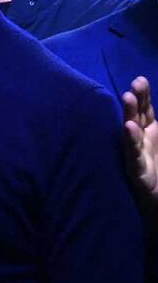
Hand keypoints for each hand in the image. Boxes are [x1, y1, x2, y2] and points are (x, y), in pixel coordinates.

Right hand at [122, 76, 157, 217]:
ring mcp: (136, 156)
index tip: (140, 80)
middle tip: (133, 86)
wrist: (157, 203)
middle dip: (134, 101)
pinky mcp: (137, 171)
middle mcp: (140, 142)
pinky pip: (133, 154)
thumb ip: (154, 127)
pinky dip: (131, 140)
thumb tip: (139, 119)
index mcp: (150, 134)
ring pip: (131, 132)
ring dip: (128, 115)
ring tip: (127, 98)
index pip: (145, 110)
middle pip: (136, 117)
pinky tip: (128, 128)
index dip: (143, 96)